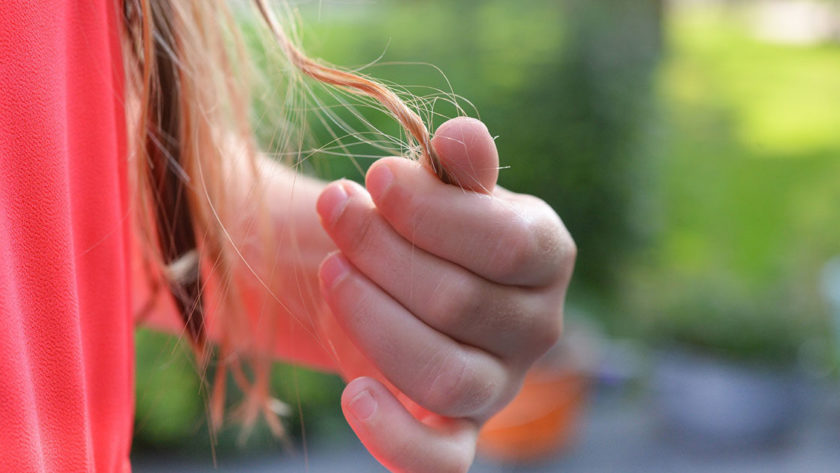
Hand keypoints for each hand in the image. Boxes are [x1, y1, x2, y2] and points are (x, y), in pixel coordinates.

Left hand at [315, 117, 574, 472]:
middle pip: (459, 302)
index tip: (374, 178)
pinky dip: (395, 436)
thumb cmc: (426, 226)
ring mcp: (498, 386)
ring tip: (333, 273)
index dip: (431, 212)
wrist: (400, 282)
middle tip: (334, 210)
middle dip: (381, 251)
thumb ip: (458, 167)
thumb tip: (461, 136)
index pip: (507, 244)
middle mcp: (536, 327)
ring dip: (373, 319)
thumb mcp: (444, 188)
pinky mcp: (457, 432)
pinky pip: (440, 461)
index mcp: (546, 256)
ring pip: (445, 374)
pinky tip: (352, 394)